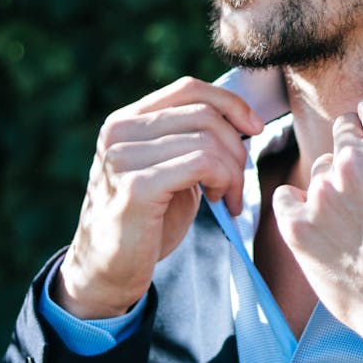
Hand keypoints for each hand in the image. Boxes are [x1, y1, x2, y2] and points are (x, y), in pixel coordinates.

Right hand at [57, 76, 263, 318]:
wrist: (107, 273)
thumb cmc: (146, 221)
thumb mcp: (167, 169)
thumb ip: (187, 138)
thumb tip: (240, 116)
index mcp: (125, 121)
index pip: (188, 89)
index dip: (230, 103)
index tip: (255, 127)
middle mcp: (118, 132)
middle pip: (204, 115)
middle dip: (237, 147)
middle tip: (238, 183)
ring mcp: (123, 158)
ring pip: (208, 140)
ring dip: (234, 171)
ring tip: (228, 197)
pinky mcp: (136, 187)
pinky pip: (203, 164)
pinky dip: (225, 181)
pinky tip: (221, 203)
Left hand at [272, 95, 362, 359]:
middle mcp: (353, 164)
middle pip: (341, 131)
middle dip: (353, 153)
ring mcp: (321, 194)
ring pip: (319, 168)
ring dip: (330, 186)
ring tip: (353, 223)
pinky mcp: (296, 225)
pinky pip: (285, 196)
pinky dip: (298, 209)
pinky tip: (321, 229)